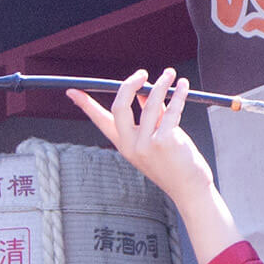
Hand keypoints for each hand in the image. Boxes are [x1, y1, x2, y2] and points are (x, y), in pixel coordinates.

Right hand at [67, 67, 213, 206]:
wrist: (190, 189)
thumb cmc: (175, 164)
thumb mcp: (155, 140)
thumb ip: (151, 116)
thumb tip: (146, 90)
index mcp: (124, 145)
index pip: (100, 121)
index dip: (86, 105)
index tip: (73, 92)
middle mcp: (131, 145)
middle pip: (119, 106)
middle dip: (129, 84)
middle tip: (142, 73)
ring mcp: (146, 144)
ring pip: (150, 104)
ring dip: (161, 84)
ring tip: (170, 74)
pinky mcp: (165, 142)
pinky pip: (171, 110)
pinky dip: (178, 95)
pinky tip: (183, 86)